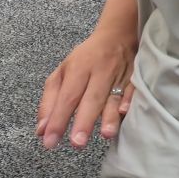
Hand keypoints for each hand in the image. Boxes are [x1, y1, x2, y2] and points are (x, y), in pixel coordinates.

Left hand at [36, 25, 136, 149]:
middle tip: (77, 143)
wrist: (119, 34)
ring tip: (105, 134)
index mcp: (78, 68)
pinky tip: (125, 112)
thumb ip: (50, 101)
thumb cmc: (86, 58)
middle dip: (84, 121)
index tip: (50, 142)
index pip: (67, 97)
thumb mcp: (62, 73)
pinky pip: (135, 89)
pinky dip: (131, 100)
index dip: (59, 119)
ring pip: (115, 96)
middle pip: (91, 98)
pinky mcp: (137, 76)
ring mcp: (120, 73)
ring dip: (110, 115)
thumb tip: (41, 131)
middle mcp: (100, 70)